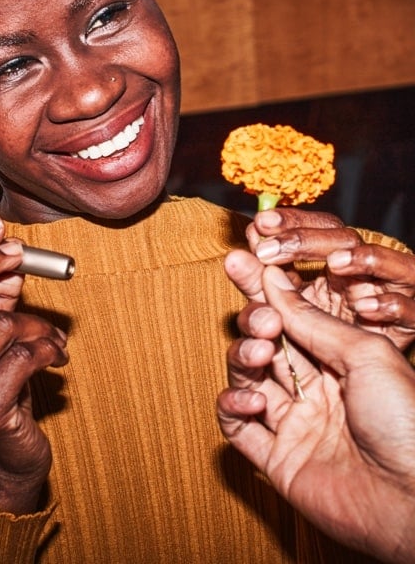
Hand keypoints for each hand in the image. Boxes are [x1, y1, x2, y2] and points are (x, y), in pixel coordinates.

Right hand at [217, 265, 414, 563]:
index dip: (267, 285)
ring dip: (242, 354)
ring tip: (258, 348)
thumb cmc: (407, 423)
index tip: (245, 257)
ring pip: (247, 376)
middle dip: (251, 311)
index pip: (294, 313)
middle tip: (248, 299)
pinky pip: (238, 428)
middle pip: (266, 339)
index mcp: (342, 357)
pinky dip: (233, 407)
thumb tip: (274, 281)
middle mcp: (317, 385)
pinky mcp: (277, 458)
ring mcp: (295, 421)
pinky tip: (251, 400)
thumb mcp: (365, 352)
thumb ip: (312, 320)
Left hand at [241, 207, 414, 348]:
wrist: (363, 408)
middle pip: (347, 240)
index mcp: (335, 268)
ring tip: (336, 264)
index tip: (260, 223)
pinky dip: (391, 305)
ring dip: (365, 258)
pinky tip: (365, 308)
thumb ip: (262, 288)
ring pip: (393, 264)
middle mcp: (366, 277)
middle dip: (310, 240)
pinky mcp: (412, 326)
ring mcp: (394, 298)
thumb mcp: (286, 318)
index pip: (318, 229)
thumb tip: (234, 256)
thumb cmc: (320, 355)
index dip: (291, 221)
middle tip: (272, 249)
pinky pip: (411, 310)